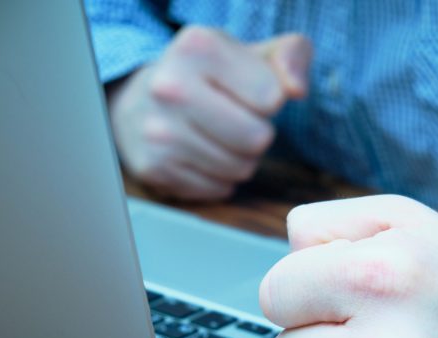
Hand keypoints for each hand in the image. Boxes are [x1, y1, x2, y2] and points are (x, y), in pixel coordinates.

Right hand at [107, 27, 311, 199]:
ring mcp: (157, 131)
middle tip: (237, 119)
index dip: (269, 99)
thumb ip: (292, 56)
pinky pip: (219, 189)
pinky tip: (199, 153)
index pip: (271, 97)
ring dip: (240, 158)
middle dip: (258, 134)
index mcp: (198, 48)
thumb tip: (297, 90)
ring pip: (241, 169)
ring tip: (217, 135)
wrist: (140, 99)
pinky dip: (219, 178)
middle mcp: (170, 87)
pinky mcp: (153, 167)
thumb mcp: (255, 53)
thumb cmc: (211, 77)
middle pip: (257, 139)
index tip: (246, 90)